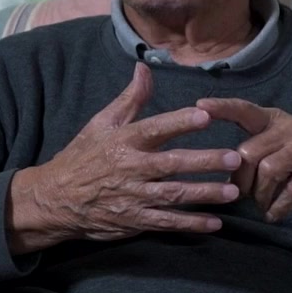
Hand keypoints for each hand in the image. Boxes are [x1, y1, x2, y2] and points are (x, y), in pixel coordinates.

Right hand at [7, 63, 241, 253]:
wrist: (56, 198)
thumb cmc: (83, 156)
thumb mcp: (101, 124)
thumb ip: (129, 99)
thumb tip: (144, 69)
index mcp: (123, 141)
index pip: (154, 129)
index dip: (179, 123)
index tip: (205, 116)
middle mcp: (130, 168)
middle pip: (172, 164)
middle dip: (204, 161)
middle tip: (235, 157)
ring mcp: (133, 196)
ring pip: (174, 195)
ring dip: (205, 193)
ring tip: (233, 190)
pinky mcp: (134, 220)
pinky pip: (166, 222)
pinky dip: (190, 224)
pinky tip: (214, 222)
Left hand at [194, 98, 291, 221]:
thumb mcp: (284, 142)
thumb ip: (258, 148)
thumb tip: (223, 171)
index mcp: (274, 120)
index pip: (244, 110)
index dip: (222, 107)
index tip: (199, 106)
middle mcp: (289, 128)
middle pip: (247, 153)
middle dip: (240, 180)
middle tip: (243, 196)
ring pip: (267, 171)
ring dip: (260, 195)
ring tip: (263, 205)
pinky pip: (291, 190)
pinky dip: (279, 207)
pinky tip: (275, 214)